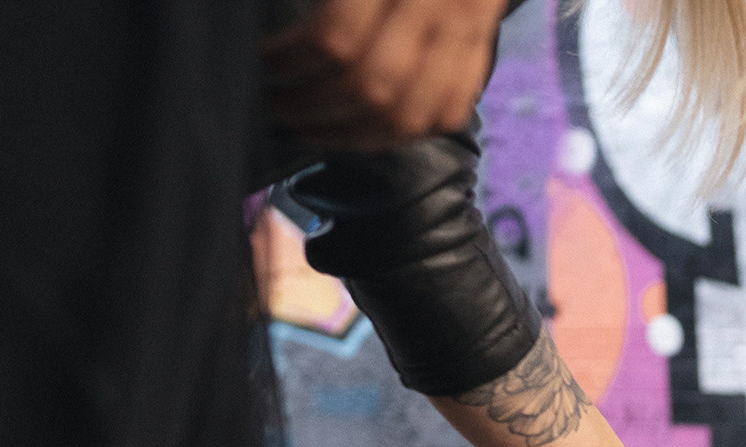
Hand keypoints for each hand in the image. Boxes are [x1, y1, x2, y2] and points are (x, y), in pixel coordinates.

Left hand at [264, 0, 508, 151]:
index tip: (263, 62)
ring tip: (311, 128)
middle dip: (314, 106)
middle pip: (372, 86)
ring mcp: (467, 36)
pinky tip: (363, 130)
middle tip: (279, 105)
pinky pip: (444, 117)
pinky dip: (402, 134)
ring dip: (351, 134)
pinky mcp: (481, 54)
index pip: (338, 39)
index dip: (290, 60)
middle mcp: (440, 6)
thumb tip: (277, 42)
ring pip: (408, 115)